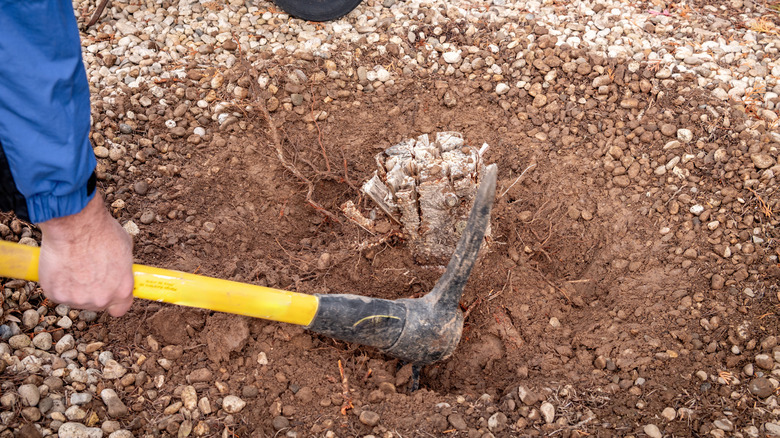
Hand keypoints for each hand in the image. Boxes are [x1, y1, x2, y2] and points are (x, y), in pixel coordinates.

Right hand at [38, 193, 133, 316]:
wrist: (75, 225)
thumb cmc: (102, 232)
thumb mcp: (126, 250)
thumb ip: (122, 269)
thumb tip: (118, 271)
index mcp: (122, 290)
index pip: (120, 309)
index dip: (114, 300)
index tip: (109, 291)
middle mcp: (101, 299)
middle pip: (97, 303)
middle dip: (93, 290)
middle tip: (87, 270)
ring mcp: (77, 299)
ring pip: (76, 298)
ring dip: (74, 286)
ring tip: (73, 264)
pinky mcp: (55, 294)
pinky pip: (57, 292)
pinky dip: (57, 282)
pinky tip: (60, 265)